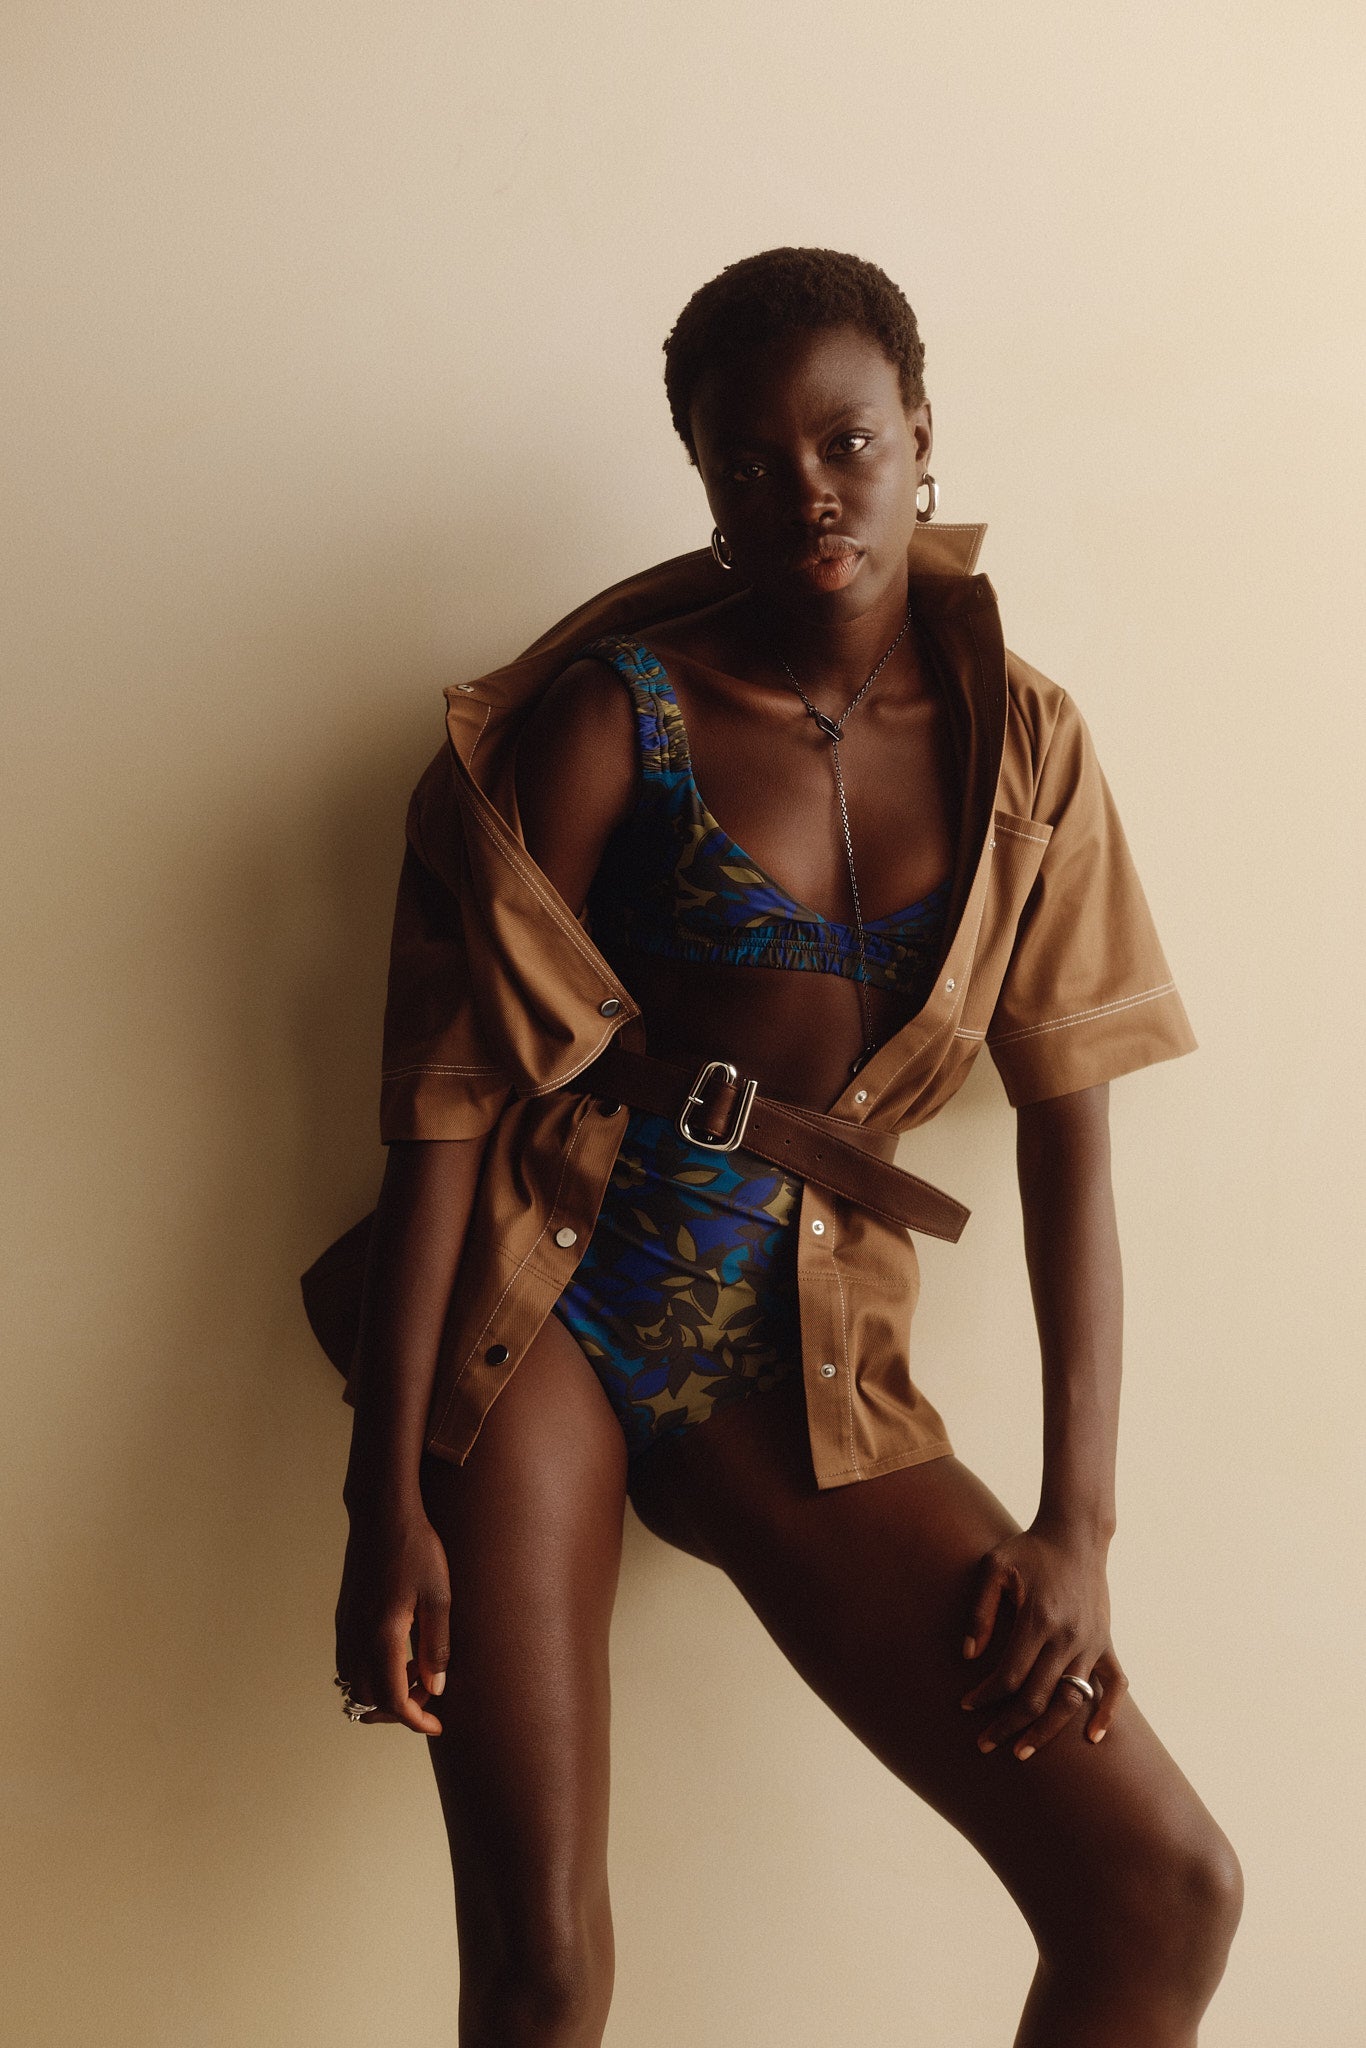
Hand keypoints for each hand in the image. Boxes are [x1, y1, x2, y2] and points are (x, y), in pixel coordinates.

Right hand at [333, 1502, 450, 1735]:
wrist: (381, 1512)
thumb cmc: (416, 1548)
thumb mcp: (438, 1595)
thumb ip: (436, 1645)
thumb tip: (436, 1687)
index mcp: (382, 1636)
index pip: (393, 1699)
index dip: (415, 1720)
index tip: (436, 1724)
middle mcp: (356, 1637)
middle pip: (367, 1699)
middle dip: (398, 1708)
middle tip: (429, 1692)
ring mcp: (345, 1626)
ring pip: (353, 1682)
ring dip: (381, 1690)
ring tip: (415, 1670)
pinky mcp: (344, 1616)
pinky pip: (349, 1661)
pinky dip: (370, 1671)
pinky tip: (397, 1651)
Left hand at [958, 1523, 1127, 1758]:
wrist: (1076, 1536)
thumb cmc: (1029, 1550)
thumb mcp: (994, 1566)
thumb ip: (980, 1611)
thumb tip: (968, 1655)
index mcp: (1039, 1619)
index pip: (1010, 1675)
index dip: (986, 1696)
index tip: (966, 1706)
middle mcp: (1068, 1637)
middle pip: (1037, 1696)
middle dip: (1008, 1725)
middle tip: (984, 1745)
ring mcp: (1092, 1642)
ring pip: (1071, 1700)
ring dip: (1047, 1730)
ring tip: (1022, 1751)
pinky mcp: (1105, 1642)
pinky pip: (1114, 1685)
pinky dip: (1107, 1713)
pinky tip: (1092, 1737)